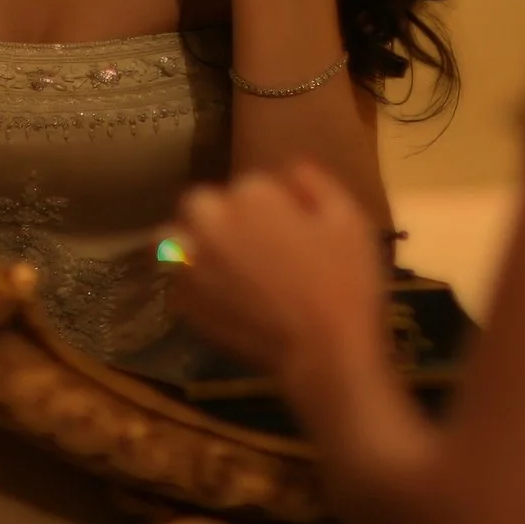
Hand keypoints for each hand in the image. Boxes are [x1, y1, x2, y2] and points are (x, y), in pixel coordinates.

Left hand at [168, 161, 383, 376]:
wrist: (326, 354)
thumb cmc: (345, 284)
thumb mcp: (349, 222)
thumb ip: (316, 184)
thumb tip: (291, 169)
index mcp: (250, 196)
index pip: (250, 185)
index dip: (271, 205)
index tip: (290, 229)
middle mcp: (211, 221)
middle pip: (202, 203)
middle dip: (221, 216)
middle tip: (253, 246)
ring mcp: (191, 264)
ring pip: (175, 238)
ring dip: (192, 243)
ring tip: (222, 264)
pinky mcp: (184, 302)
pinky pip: (176, 281)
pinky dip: (191, 282)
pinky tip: (219, 295)